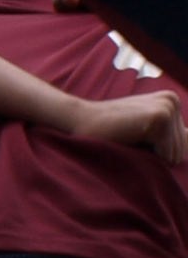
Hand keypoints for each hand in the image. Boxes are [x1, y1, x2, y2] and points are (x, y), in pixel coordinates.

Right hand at [70, 87, 187, 170]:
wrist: (79, 121)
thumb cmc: (108, 132)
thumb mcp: (144, 132)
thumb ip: (169, 138)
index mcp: (172, 102)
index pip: (183, 144)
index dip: (158, 150)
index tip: (136, 137)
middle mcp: (173, 101)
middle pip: (182, 150)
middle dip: (157, 154)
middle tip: (131, 139)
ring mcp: (167, 107)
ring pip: (176, 154)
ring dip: (151, 156)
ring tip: (130, 139)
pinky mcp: (159, 118)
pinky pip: (167, 155)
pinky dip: (148, 157)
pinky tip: (130, 139)